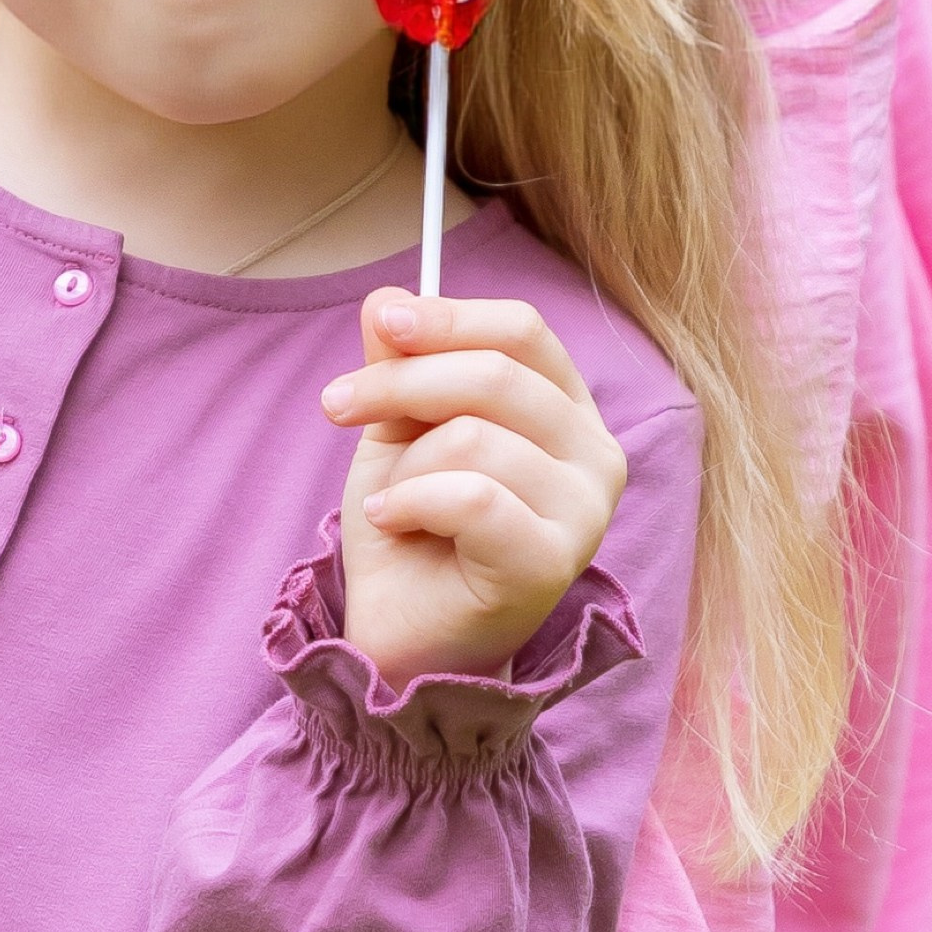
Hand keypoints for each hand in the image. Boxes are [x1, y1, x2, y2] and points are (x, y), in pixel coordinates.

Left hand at [318, 291, 625, 686]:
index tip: (384, 321)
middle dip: (399, 382)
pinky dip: (411, 502)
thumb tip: (385, 298)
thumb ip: (400, 364)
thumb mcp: (396, 429)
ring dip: (405, 464)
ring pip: (475, 436)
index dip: (448, 317)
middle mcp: (596, 455)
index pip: (522, 330)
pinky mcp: (554, 562)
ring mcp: (586, 512)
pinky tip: (393, 521)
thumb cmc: (411, 526)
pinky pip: (471, 496)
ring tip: (393, 500)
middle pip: (496, 372)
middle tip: (335, 403)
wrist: (400, 633)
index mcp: (566, 410)